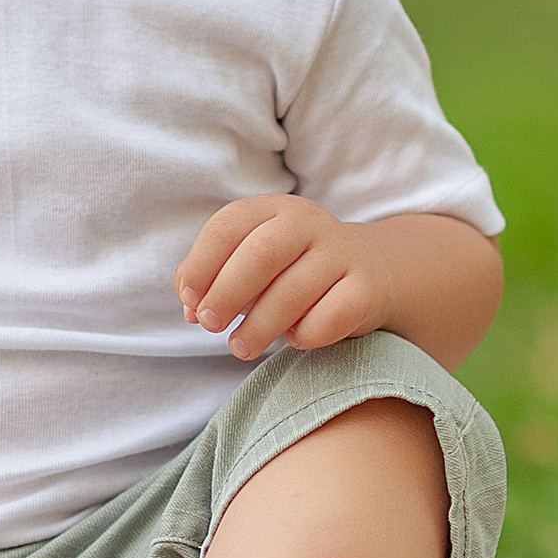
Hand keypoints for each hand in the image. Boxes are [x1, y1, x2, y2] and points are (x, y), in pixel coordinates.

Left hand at [177, 195, 392, 360]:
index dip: (202, 266)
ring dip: (259, 326)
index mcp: (272, 209)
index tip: (190, 302)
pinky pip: (331, 316)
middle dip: (227, 294)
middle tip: (209, 325)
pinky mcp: (367, 288)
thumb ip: (210, 277)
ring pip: (294, 290)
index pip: (227, 226)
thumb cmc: (289, 272)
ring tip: (240, 347)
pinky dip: (306, 334)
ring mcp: (342, 253)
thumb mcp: (248, 262)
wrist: (366, 274)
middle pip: (261, 254)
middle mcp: (309, 222)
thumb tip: (190, 306)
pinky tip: (294, 339)